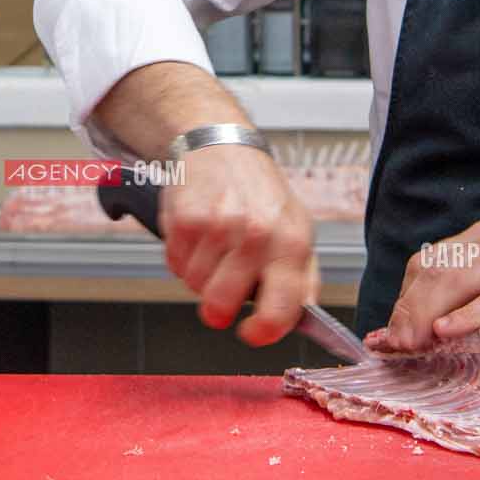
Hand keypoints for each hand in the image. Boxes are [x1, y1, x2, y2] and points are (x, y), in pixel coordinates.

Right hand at [159, 142, 316, 346]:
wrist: (224, 147)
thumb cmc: (261, 193)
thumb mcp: (298, 229)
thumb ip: (303, 278)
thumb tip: (305, 316)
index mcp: (292, 243)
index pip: (278, 310)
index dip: (261, 332)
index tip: (252, 332)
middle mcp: (256, 235)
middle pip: (220, 306)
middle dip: (218, 306)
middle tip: (223, 287)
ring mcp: (218, 226)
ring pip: (195, 287)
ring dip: (200, 276)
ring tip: (214, 248)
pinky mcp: (185, 219)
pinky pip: (175, 264)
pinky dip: (182, 257)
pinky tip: (197, 235)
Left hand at [371, 221, 479, 353]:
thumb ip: (457, 303)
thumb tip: (398, 334)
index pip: (427, 263)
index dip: (403, 299)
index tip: (391, 334)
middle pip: (436, 271)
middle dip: (409, 310)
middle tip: (398, 346)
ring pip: (457, 282)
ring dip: (427, 317)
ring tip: (413, 344)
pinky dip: (465, 318)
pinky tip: (444, 332)